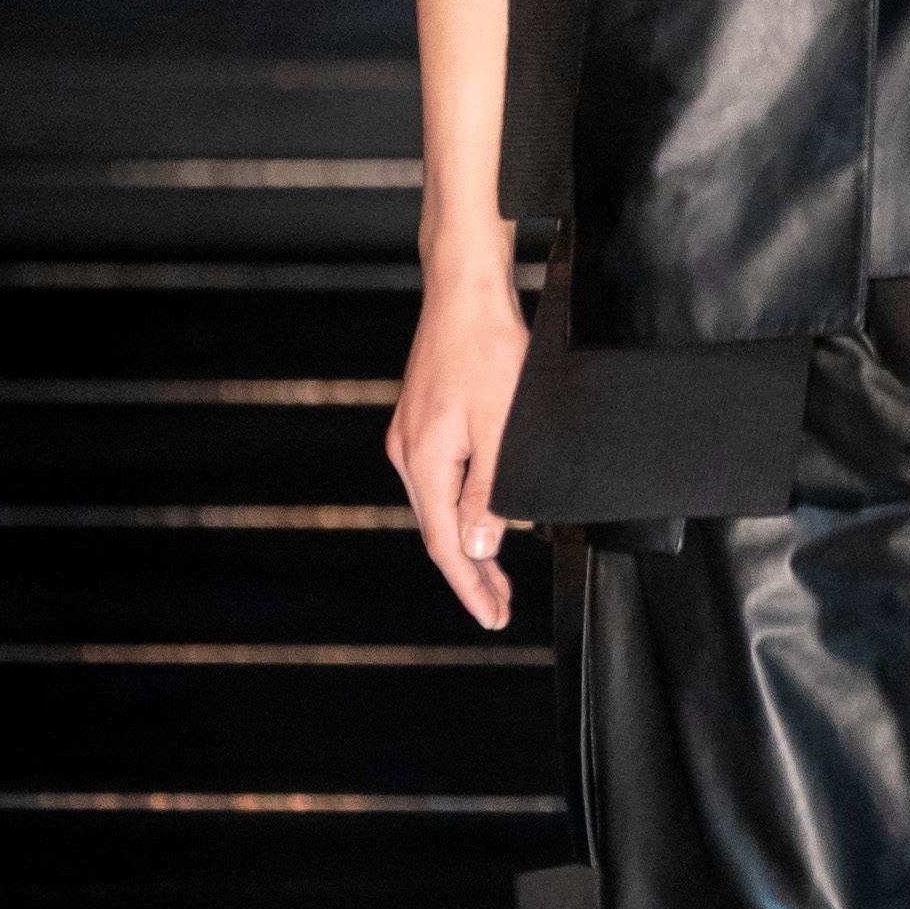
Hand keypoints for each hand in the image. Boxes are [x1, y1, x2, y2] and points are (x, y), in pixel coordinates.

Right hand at [385, 281, 532, 630]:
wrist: (464, 292)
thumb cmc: (487, 349)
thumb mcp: (501, 427)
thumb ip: (490, 492)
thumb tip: (477, 546)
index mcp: (426, 461)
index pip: (448, 544)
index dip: (471, 585)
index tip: (493, 616)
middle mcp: (408, 454)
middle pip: (438, 531)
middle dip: (470, 573)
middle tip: (499, 606)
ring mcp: (410, 437)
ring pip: (436, 508)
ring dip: (465, 543)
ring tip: (494, 574)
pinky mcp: (419, 421)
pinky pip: (438, 481)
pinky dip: (459, 509)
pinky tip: (477, 517)